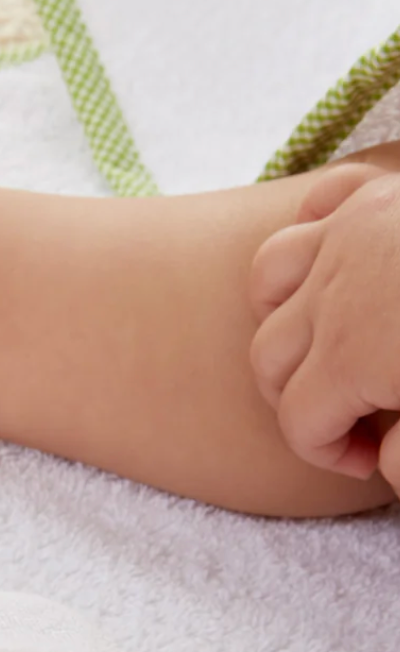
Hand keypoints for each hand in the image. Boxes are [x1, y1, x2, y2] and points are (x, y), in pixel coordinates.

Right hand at [249, 162, 399, 485]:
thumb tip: (378, 458)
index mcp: (353, 354)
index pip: (298, 420)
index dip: (325, 451)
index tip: (366, 458)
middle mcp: (334, 289)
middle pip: (270, 357)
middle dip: (296, 397)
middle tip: (349, 419)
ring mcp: (352, 231)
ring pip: (270, 278)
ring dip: (283, 319)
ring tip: (321, 344)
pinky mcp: (380, 192)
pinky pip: (317, 208)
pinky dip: (311, 234)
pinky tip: (336, 261)